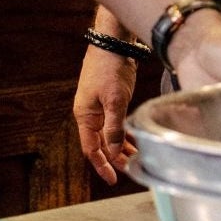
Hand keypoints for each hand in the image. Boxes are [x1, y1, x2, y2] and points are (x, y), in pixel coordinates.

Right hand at [73, 46, 140, 185]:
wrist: (113, 41)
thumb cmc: (109, 68)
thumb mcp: (114, 100)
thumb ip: (114, 127)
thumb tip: (116, 151)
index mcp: (84, 115)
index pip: (91, 148)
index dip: (102, 165)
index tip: (113, 179)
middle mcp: (89, 113)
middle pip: (100, 143)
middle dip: (114, 157)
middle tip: (130, 169)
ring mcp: (99, 105)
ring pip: (108, 133)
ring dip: (121, 145)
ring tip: (136, 157)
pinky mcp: (109, 98)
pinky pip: (114, 122)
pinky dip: (123, 132)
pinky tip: (134, 138)